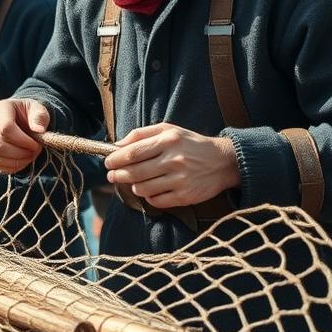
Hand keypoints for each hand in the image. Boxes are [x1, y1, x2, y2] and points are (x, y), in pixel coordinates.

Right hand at [0, 98, 49, 172]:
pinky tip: (22, 161)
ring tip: (30, 156)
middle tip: (35, 151)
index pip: (6, 128)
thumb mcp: (39, 110)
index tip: (36, 144)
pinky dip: (11, 167)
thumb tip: (39, 130)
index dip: (23, 140)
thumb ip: (40, 117)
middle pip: (1, 145)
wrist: (22, 121)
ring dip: (17, 161)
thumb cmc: (30, 114)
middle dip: (21, 152)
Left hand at [103, 123, 238, 208]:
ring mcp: (179, 180)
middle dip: (118, 175)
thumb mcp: (169, 130)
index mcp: (168, 141)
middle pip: (134, 172)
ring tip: (134, 182)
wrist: (223, 162)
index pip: (133, 152)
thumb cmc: (191, 144)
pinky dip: (149, 197)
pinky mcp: (185, 196)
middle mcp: (173, 160)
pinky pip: (157, 201)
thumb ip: (142, 134)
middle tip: (112, 175)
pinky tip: (150, 191)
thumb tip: (118, 145)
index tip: (108, 162)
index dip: (115, 159)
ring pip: (143, 188)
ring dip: (133, 186)